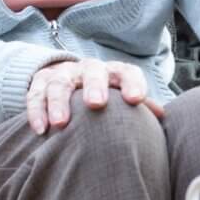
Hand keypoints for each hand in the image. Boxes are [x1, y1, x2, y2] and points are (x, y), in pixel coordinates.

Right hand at [26, 58, 164, 134]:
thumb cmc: (106, 96)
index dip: (133, 83)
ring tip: (61, 124)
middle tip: (96, 104)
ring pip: (60, 82)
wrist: (70, 79)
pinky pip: (35, 93)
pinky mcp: (41, 81)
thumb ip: (140, 106)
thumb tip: (163, 117)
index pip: (127, 72)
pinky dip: (37, 111)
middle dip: (95, 86)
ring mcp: (64, 73)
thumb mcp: (121, 96)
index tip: (136, 100)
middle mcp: (90, 69)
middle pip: (93, 71)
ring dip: (59, 102)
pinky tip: (41, 129)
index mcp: (114, 73)